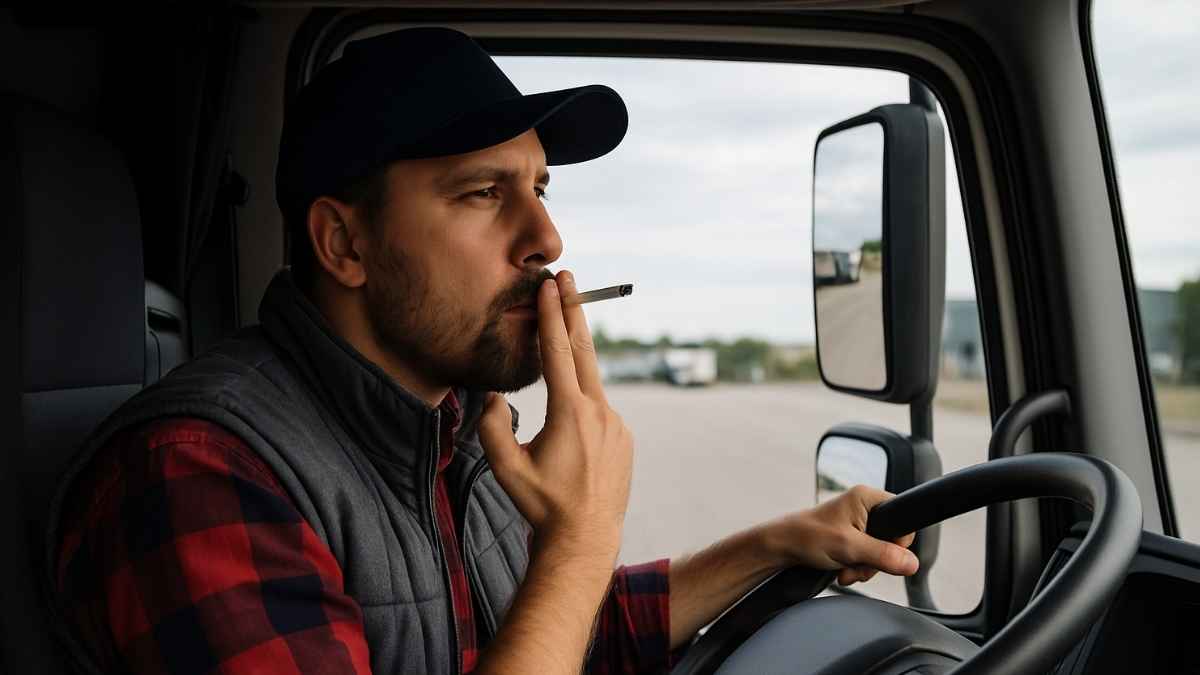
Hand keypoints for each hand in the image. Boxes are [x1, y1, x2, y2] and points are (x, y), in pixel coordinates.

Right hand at [478, 270, 633, 557]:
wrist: (584, 539)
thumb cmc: (541, 504)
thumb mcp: (505, 466)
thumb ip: (493, 425)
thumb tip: (492, 395)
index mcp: (570, 412)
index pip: (559, 351)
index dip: (552, 315)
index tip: (551, 286)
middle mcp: (599, 411)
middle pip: (585, 350)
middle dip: (573, 313)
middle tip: (569, 280)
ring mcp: (617, 424)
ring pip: (591, 384)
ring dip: (575, 367)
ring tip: (560, 356)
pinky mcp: (624, 437)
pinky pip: (600, 411)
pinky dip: (584, 405)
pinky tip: (570, 433)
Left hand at [765, 485, 917, 585]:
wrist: (780, 547)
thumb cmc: (807, 537)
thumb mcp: (849, 548)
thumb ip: (883, 555)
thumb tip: (912, 563)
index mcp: (866, 497)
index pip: (904, 518)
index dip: (898, 542)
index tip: (883, 554)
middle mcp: (864, 506)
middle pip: (892, 540)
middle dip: (876, 560)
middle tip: (857, 566)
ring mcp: (858, 522)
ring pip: (880, 552)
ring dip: (865, 567)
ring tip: (845, 570)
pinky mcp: (851, 537)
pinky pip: (867, 556)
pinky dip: (857, 567)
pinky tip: (842, 570)